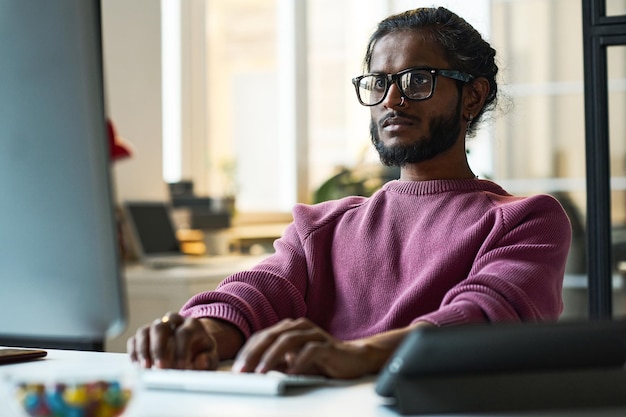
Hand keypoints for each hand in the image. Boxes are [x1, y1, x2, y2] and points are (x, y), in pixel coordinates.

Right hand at [127, 312, 219, 369]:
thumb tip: (200, 362)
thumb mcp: (211, 356)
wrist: (194, 346)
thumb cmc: (202, 353)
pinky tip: (138, 365)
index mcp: (192, 324)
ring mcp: (157, 326)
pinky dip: (134, 352)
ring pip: (145, 331)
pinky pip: (135, 339)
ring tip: (146, 368)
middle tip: (161, 367)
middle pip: (160, 327)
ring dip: (143, 350)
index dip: (181, 350)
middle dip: (159, 348)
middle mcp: (173, 321)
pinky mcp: (146, 335)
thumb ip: (208, 360)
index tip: (180, 366)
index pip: (184, 332)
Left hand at [231, 318, 383, 378]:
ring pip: (288, 340)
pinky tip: (291, 372)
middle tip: (243, 371)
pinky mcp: (327, 345)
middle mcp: (299, 327)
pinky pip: (310, 350)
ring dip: (272, 357)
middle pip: (272, 335)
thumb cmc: (321, 360)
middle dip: (255, 354)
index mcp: (289, 328)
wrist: (353, 359)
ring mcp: (314, 334)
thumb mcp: (292, 361)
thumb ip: (275, 362)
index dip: (247, 352)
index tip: (237, 369)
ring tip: (261, 372)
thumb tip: (251, 370)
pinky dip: (298, 361)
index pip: (262, 336)